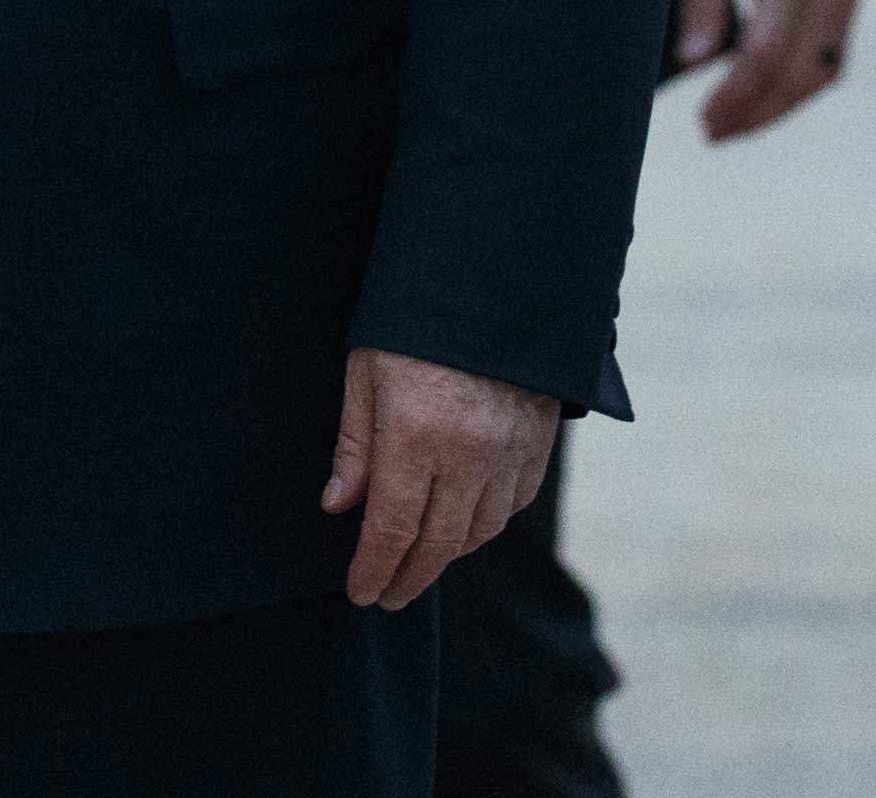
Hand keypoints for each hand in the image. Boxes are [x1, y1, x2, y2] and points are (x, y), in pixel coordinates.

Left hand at [320, 348, 557, 609]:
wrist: (496, 279)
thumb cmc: (416, 324)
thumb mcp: (366, 372)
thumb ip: (355, 446)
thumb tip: (338, 507)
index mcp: (415, 436)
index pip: (391, 530)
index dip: (373, 570)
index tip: (361, 593)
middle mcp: (468, 454)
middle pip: (438, 544)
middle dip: (408, 578)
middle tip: (388, 596)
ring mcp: (509, 452)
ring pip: (479, 532)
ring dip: (448, 555)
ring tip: (421, 562)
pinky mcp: (537, 443)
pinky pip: (514, 505)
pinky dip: (488, 524)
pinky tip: (466, 525)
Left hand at [672, 0, 861, 141]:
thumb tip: (692, 59)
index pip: (768, 44)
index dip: (737, 89)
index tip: (704, 117)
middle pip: (798, 67)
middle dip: (754, 108)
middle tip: (710, 132)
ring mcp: (848, 3)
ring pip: (818, 76)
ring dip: (773, 111)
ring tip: (726, 128)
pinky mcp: (848, 21)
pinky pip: (827, 71)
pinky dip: (791, 96)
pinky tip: (754, 109)